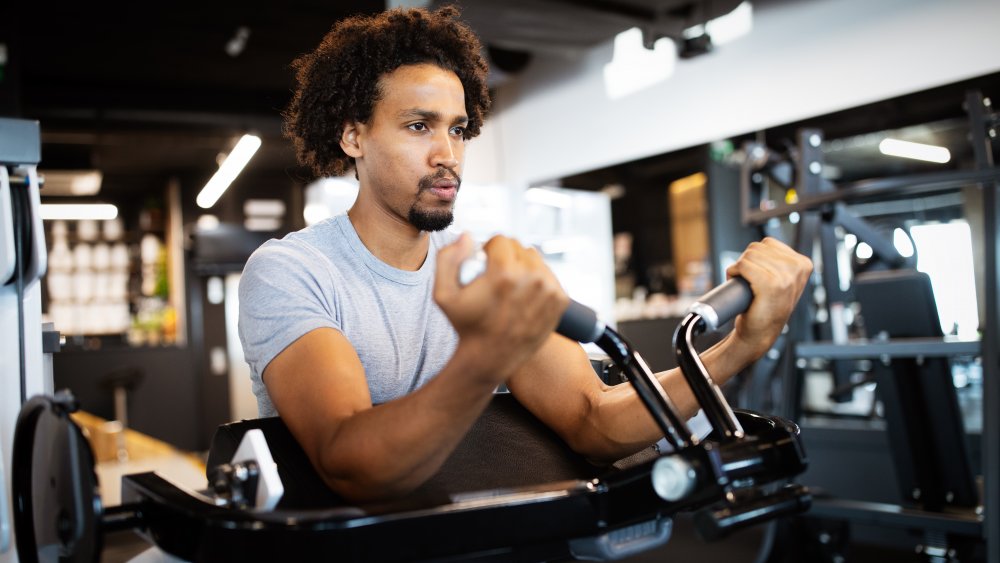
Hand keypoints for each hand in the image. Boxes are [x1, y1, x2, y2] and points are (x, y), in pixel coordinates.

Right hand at [434, 233, 568, 381]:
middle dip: (507, 256)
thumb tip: (467, 236)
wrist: (491, 357)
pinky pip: (549, 275)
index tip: (485, 264)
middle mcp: (532, 278)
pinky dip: (537, 280)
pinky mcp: (560, 300)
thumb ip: (447, 258)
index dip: (489, 249)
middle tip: (497, 277)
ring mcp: (549, 289)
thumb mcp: (443, 295)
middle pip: (520, 247)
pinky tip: (524, 294)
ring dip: (523, 266)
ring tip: (510, 285)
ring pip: (536, 260)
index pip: (501, 240)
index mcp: (505, 273)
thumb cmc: (466, 326)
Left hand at [725, 237, 812, 356]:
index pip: (768, 243)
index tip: (758, 275)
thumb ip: (781, 261)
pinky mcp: (770, 285)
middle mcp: (797, 268)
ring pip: (749, 255)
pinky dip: (734, 272)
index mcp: (803, 264)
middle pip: (757, 247)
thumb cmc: (767, 308)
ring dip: (739, 268)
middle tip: (749, 281)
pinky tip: (737, 282)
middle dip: (746, 262)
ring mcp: (785, 277)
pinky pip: (743, 266)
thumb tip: (765, 244)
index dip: (755, 257)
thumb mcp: (784, 281)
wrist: (759, 333)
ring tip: (746, 284)